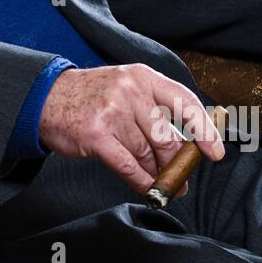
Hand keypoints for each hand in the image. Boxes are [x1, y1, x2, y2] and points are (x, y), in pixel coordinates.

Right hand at [38, 64, 224, 195]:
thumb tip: (185, 147)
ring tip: (159, 182)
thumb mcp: (126, 87)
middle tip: (179, 178)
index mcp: (143, 77)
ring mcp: (112, 112)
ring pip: (147, 153)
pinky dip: (141, 181)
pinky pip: (129, 166)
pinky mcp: (96, 136)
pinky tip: (146, 186)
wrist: (47, 98)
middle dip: (174, 163)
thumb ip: (154, 109)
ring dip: (155, 173)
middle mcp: (130, 91)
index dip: (204, 130)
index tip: (214, 152)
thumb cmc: (91, 96)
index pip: (185, 102)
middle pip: (166, 136)